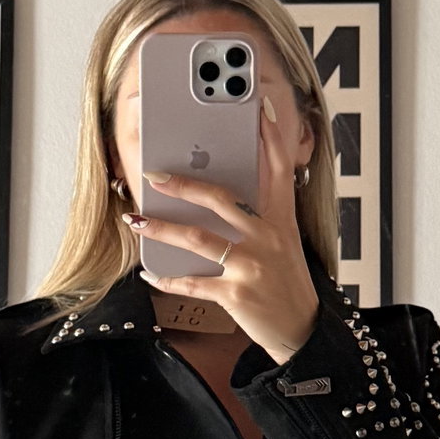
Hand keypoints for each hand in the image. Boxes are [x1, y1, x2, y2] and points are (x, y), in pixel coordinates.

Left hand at [123, 95, 320, 364]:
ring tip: (137, 221)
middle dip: (183, 185)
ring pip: (198, 238)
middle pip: (221, 199)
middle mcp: (268, 237)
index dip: (270, 137)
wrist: (302, 330)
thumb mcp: (284, 242)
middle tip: (154, 176)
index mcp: (281, 219)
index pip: (278, 169)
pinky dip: (166, 278)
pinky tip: (150, 271)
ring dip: (162, 228)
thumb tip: (218, 194)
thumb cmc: (286, 283)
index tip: (258, 108)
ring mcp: (252, 266)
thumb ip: (261, 215)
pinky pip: (192, 282)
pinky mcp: (237, 295)